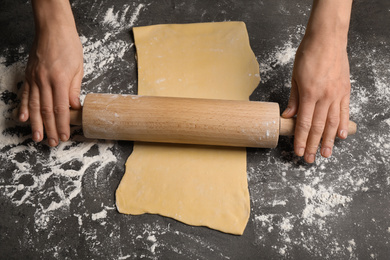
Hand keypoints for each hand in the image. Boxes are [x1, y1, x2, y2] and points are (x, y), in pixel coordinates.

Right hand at [19, 0, 82, 146]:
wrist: (53, 28)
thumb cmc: (69, 46)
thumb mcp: (78, 68)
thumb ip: (75, 89)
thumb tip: (75, 107)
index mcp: (59, 80)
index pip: (61, 109)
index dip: (63, 125)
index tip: (65, 136)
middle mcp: (44, 81)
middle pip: (46, 111)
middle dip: (50, 129)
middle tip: (53, 143)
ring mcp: (34, 79)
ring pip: (33, 106)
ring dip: (35, 124)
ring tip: (38, 138)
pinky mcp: (29, 76)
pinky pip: (24, 94)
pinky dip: (22, 107)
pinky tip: (22, 118)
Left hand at [282, 34, 350, 162]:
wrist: (327, 38)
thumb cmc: (308, 54)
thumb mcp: (295, 77)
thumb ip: (293, 99)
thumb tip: (288, 117)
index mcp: (309, 94)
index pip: (303, 123)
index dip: (300, 140)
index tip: (297, 151)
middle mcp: (325, 97)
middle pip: (318, 127)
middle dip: (312, 145)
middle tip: (309, 159)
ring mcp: (337, 94)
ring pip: (332, 123)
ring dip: (328, 141)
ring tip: (325, 154)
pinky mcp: (345, 90)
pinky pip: (344, 111)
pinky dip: (343, 124)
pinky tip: (341, 136)